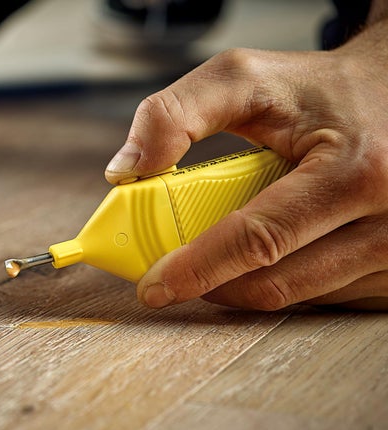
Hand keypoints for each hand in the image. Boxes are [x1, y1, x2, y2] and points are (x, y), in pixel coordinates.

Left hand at [105, 42, 387, 309]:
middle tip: (172, 270)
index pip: (258, 240)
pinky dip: (283, 282)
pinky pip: (324, 299)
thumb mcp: (245, 78)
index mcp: (353, 170)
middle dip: (211, 283)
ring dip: (245, 284)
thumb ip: (176, 114)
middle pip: (274, 282)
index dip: (198, 269)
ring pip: (297, 297)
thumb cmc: (321, 89)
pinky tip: (269, 254)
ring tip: (222, 250)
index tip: (154, 287)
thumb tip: (126, 170)